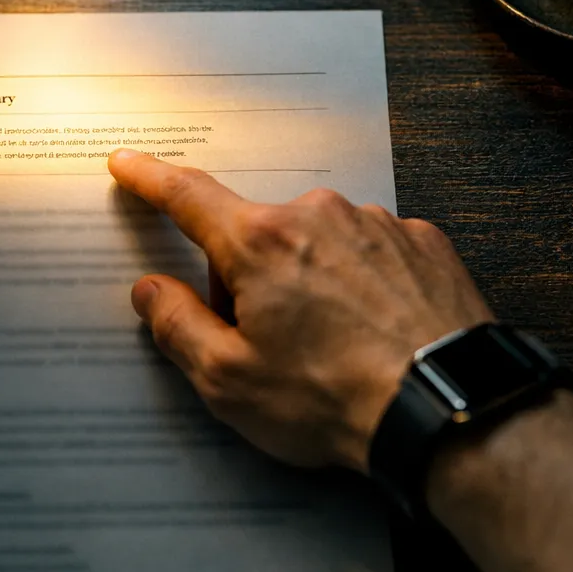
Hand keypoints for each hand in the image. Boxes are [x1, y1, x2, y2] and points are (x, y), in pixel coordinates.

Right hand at [108, 149, 494, 470]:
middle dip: (248, 281)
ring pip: (315, 244)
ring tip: (332, 351)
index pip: (188, 197)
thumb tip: (152, 291)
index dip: (150, 179)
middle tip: (267, 347)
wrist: (444, 408)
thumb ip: (178, 327)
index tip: (128, 163)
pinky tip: (372, 335)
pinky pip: (369, 253)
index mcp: (259, 243)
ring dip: (308, 283)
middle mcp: (318, 216)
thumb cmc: (335, 400)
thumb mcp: (229, 380)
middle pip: (256, 235)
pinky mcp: (421, 243)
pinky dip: (360, 286)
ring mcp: (376, 224)